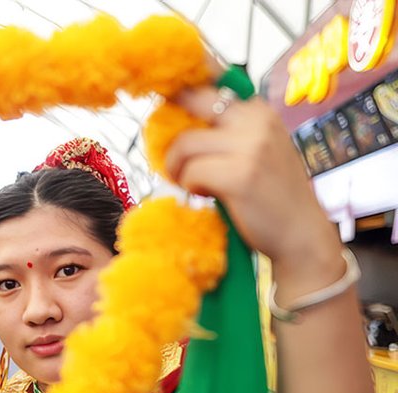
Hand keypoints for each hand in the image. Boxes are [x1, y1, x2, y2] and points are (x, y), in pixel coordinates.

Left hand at [164, 89, 340, 273]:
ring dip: (177, 168)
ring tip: (192, 184)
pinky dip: (189, 186)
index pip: (209, 84)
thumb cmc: (269, 193)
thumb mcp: (255, 149)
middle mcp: (257, 120)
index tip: (166, 110)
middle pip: (191, 101)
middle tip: (175, 159)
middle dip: (173, 129)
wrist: (300, 232)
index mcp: (258, 110)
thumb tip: (175, 121)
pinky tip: (205, 195)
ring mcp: (251, 146)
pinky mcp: (240, 174)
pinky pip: (191, 172)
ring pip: (184, 143)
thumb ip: (226, 132)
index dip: (180, 95)